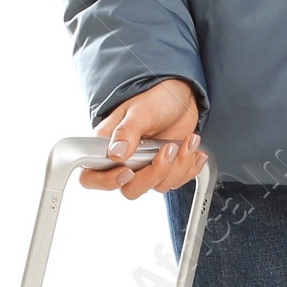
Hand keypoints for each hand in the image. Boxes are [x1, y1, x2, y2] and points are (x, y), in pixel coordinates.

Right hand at [78, 79, 206, 196]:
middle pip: (130, 188)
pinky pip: (175, 182)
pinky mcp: (164, 169)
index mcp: (106, 146)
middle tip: (168, 149)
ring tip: (188, 141)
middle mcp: (123, 161)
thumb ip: (127, 132)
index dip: (107, 181)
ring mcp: (144, 167)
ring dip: (178, 166)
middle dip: (155, 173)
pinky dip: (189, 168)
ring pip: (157, 186)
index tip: (128, 171)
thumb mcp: (139, 111)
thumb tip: (116, 154)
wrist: (179, 97)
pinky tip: (194, 151)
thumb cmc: (154, 98)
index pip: (92, 176)